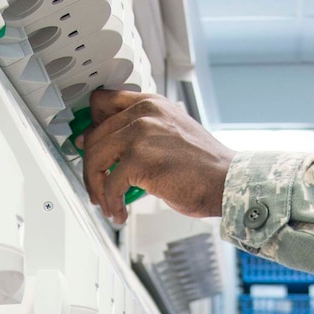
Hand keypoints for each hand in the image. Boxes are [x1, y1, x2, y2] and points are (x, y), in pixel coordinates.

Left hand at [75, 88, 234, 224]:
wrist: (226, 181)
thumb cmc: (203, 165)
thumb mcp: (171, 133)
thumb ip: (142, 132)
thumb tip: (110, 148)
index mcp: (151, 104)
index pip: (102, 101)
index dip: (91, 125)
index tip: (88, 145)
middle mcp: (143, 113)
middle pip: (93, 136)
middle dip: (90, 167)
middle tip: (96, 186)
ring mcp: (140, 134)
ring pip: (95, 159)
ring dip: (96, 188)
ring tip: (107, 203)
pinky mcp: (140, 160)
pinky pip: (110, 184)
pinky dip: (111, 203)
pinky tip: (120, 212)